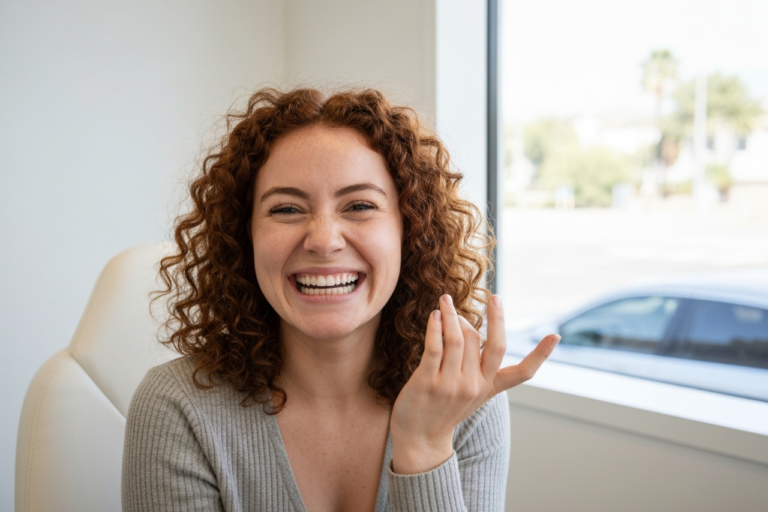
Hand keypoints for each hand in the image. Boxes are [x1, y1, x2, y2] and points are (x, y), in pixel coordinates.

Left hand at [389, 294, 559, 473]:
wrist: (420, 438)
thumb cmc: (445, 408)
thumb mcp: (470, 391)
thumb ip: (475, 363)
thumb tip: (469, 324)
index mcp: (489, 388)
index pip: (523, 373)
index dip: (541, 354)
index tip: (555, 335)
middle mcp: (474, 386)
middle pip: (488, 343)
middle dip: (495, 317)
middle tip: (493, 297)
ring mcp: (451, 385)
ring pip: (459, 339)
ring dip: (453, 314)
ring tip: (446, 300)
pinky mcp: (428, 382)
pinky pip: (435, 346)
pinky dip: (436, 326)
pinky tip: (435, 315)